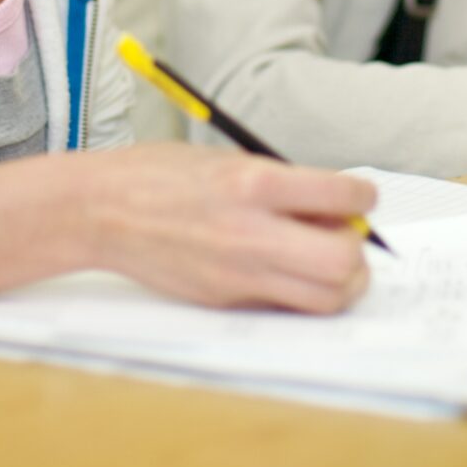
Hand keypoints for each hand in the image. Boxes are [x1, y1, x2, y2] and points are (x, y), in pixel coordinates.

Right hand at [78, 144, 375, 313]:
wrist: (101, 210)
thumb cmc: (161, 175)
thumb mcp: (230, 159)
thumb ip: (284, 184)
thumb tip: (337, 209)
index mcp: (255, 182)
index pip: (343, 198)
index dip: (364, 198)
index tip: (361, 199)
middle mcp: (251, 232)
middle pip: (343, 261)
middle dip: (359, 253)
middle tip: (348, 240)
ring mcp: (239, 273)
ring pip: (324, 299)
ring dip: (340, 283)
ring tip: (326, 263)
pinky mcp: (226, 300)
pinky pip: (285, 307)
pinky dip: (301, 294)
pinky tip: (286, 272)